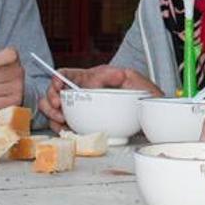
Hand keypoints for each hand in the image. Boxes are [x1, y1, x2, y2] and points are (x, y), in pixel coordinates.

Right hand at [38, 65, 162, 129]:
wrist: (153, 116)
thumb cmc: (143, 95)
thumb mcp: (131, 78)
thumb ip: (111, 74)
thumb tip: (93, 80)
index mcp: (90, 79)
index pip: (67, 75)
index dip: (57, 79)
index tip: (58, 87)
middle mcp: (82, 95)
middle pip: (55, 93)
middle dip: (50, 100)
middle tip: (59, 109)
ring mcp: (80, 112)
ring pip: (54, 111)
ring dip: (52, 115)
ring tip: (62, 120)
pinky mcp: (82, 127)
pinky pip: (63, 128)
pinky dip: (59, 129)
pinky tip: (66, 130)